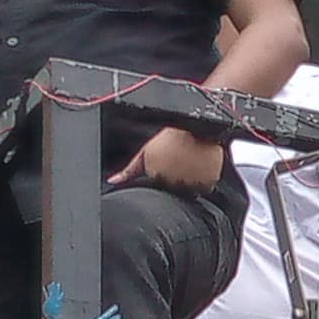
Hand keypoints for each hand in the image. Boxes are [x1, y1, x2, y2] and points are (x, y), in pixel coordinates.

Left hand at [111, 125, 227, 193]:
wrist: (198, 127)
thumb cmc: (172, 137)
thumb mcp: (145, 152)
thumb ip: (129, 170)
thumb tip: (112, 182)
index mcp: (155, 174)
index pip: (158, 186)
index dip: (163, 174)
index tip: (168, 161)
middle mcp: (172, 181)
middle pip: (173, 189)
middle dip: (176, 178)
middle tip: (180, 161)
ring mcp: (190, 183)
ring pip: (189, 191)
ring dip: (190, 181)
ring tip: (190, 162)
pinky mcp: (206, 182)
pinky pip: (204, 188)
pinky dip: (204, 181)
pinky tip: (200, 166)